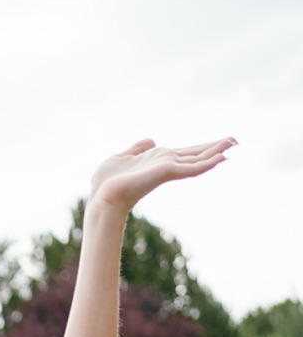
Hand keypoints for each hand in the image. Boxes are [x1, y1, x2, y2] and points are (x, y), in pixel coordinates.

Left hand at [89, 137, 235, 215]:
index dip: (202, 148)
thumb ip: (138, 148)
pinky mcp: (166, 172)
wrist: (101, 196)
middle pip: (195, 155)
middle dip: (215, 148)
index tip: (218, 143)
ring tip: (233, 144)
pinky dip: (206, 164)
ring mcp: (166, 168)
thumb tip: (151, 140)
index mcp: (157, 160)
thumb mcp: (123, 157)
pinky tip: (220, 158)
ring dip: (216, 151)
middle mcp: (165, 164)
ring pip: (197, 159)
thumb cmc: (106, 182)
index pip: (185, 153)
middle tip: (236, 141)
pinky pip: (191, 168)